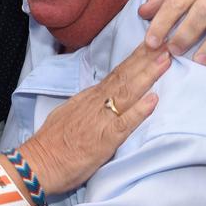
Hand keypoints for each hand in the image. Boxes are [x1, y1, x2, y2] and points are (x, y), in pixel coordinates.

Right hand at [21, 44, 169, 194]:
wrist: (38, 162)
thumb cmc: (51, 144)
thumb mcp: (68, 115)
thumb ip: (86, 106)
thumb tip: (99, 99)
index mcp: (88, 99)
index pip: (116, 75)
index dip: (135, 60)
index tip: (151, 46)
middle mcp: (95, 104)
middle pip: (124, 77)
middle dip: (146, 59)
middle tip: (166, 42)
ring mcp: (100, 120)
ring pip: (127, 93)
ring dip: (147, 76)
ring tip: (165, 60)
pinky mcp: (104, 140)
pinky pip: (124, 123)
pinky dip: (139, 111)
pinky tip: (153, 100)